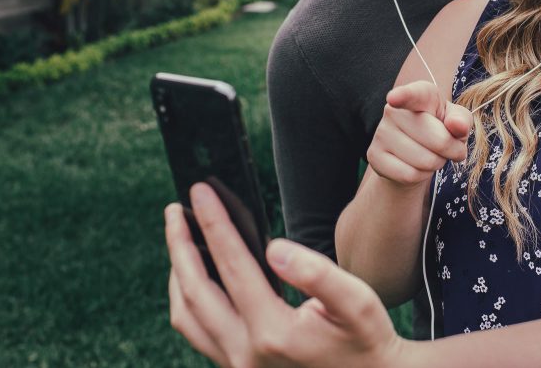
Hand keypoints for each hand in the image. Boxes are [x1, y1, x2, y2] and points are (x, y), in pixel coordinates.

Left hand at [166, 183, 404, 367]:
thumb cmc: (366, 338)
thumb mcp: (357, 301)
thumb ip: (317, 272)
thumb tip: (273, 247)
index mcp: (273, 332)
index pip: (232, 265)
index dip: (214, 223)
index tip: (201, 190)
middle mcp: (245, 354)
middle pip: (194, 290)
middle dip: (179, 244)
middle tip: (175, 209)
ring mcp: (237, 366)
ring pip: (186, 316)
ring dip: (177, 274)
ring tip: (181, 238)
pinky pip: (196, 331)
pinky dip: (187, 298)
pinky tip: (197, 275)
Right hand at [367, 80, 471, 187]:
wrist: (413, 154)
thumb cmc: (440, 131)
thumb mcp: (456, 122)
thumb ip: (462, 120)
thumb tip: (457, 125)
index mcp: (419, 95)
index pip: (413, 94)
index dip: (404, 96)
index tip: (394, 98)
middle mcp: (394, 110)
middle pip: (438, 139)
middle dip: (451, 150)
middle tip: (447, 148)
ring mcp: (381, 133)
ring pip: (425, 161)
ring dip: (436, 163)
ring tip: (429, 154)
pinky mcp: (374, 156)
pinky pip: (409, 175)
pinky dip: (420, 176)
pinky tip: (415, 165)